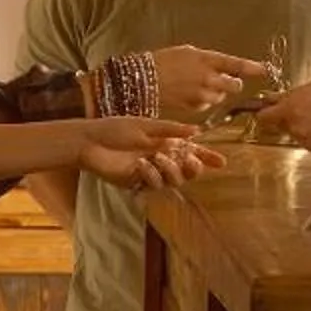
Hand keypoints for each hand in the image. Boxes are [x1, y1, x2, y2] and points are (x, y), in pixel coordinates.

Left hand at [76, 117, 223, 188]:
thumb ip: (170, 130)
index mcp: (165, 144)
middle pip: (187, 172)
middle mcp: (160, 160)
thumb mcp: (145, 125)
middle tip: (190, 160)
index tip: (221, 161)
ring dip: (171, 170)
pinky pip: (152, 184)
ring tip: (159, 157)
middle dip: (194, 168)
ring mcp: (149, 173)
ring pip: (173, 181)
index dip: (206, 158)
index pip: (191, 152)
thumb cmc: (114, 129)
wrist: (89, 140)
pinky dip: (151, 174)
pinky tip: (142, 164)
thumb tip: (195, 131)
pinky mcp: (135, 183)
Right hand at [149, 45, 273, 116]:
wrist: (141, 80)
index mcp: (207, 59)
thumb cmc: (162, 62)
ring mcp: (201, 94)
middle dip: (232, 84)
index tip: (265, 70)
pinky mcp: (193, 107)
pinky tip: (187, 95)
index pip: (236, 64)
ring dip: (214, 93)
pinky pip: (205, 106)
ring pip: (219, 97)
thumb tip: (223, 67)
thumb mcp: (187, 53)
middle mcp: (208, 78)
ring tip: (196, 87)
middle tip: (223, 82)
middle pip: (234, 86)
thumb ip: (208, 60)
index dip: (253, 68)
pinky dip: (201, 102)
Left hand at [251, 78, 310, 152]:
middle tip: (306, 108)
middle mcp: (294, 124)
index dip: (266, 109)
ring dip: (303, 125)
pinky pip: (308, 141)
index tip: (267, 107)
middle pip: (281, 121)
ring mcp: (304, 138)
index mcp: (292, 106)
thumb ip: (308, 87)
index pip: (265, 113)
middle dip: (289, 115)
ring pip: (295, 131)